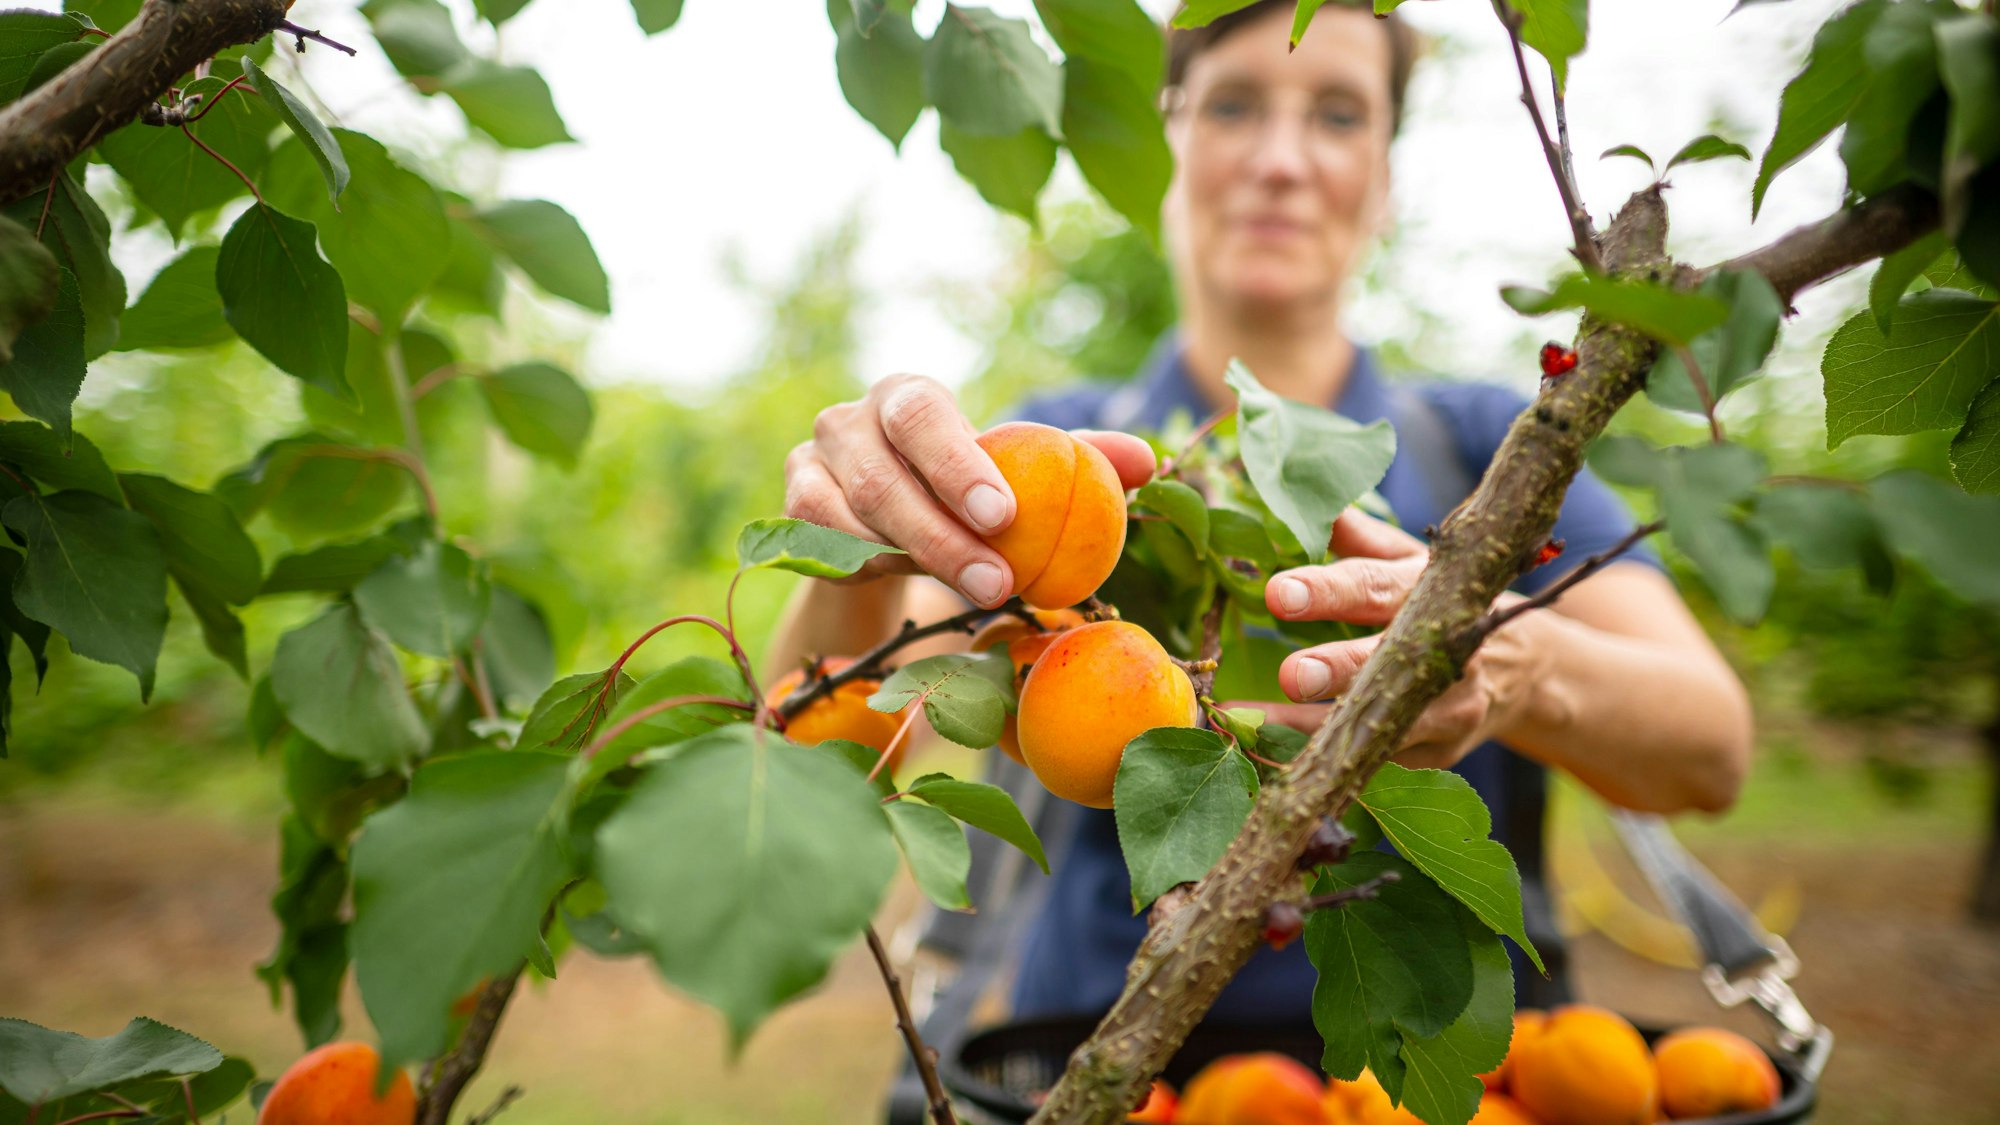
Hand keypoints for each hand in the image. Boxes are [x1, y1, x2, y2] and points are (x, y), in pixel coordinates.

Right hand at [783, 374, 1154, 606]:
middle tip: (1000, 581)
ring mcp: (809, 466)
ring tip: (978, 594)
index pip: (924, 415)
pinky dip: (870, 571)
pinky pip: (824, 550)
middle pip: (881, 473)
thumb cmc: (969, 488)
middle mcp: (848, 420)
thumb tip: (1148, 462)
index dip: (958, 463)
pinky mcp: (790, 514)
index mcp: (908, 395)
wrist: (889, 526)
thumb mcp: (1021, 474)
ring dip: (913, 562)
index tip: (1004, 516)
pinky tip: (914, 587)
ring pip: (848, 519)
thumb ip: (1079, 461)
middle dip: (939, 531)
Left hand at [1231, 509, 1544, 769]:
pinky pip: (1377, 758)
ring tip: (1253, 726)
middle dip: (1337, 669)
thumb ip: (1356, 538)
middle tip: (1290, 675)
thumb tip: (1305, 496)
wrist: (1524, 666)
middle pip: (1386, 658)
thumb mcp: (1408, 560)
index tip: (1279, 593)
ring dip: (1315, 728)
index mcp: (1427, 588)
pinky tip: (1272, 756)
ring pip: (1383, 720)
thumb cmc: (1440, 601)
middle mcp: (1444, 646)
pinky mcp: (1440, 749)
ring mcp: (1448, 705)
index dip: (1326, 591)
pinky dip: (1326, 759)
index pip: (1374, 586)